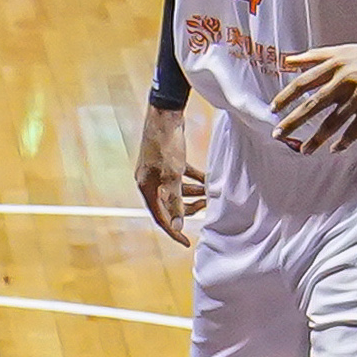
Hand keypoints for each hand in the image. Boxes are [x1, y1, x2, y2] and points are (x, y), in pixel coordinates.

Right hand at [133, 100, 205, 244]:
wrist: (165, 114)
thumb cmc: (166, 144)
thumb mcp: (173, 175)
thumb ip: (174, 201)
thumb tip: (176, 225)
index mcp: (147, 187)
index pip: (160, 217)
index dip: (173, 230)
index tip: (186, 242)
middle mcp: (150, 181)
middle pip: (169, 204)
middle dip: (187, 208)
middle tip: (206, 207)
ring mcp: (158, 170)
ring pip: (176, 190)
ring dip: (193, 193)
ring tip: (210, 191)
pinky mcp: (167, 160)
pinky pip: (181, 176)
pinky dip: (193, 179)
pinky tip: (207, 178)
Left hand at [267, 36, 356, 154]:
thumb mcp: (345, 50)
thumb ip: (316, 56)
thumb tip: (288, 60)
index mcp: (335, 64)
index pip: (303, 83)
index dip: (286, 97)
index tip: (273, 109)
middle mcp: (344, 80)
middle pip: (312, 105)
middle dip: (292, 122)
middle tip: (278, 134)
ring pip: (331, 122)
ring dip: (315, 138)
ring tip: (303, 150)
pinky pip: (354, 130)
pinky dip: (343, 142)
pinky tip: (334, 149)